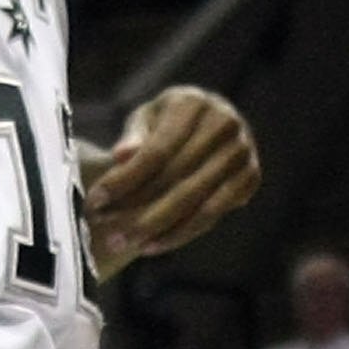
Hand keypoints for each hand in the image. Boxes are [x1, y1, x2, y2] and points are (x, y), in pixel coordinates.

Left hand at [85, 84, 257, 273]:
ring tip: (125, 244)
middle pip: (175, 178)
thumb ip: (134, 137)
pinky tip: (151, 245)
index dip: (125, 178)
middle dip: (137, 210)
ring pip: (194, 202)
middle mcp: (225, 123)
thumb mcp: (146, 121)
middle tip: (107, 234)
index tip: (96, 200)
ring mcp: (242, 151)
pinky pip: (212, 215)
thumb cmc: (166, 123)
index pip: (157, 150)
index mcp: (193, 102)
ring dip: (156, 228)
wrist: (207, 125)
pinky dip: (180, 234)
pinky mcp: (251, 177)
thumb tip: (120, 155)